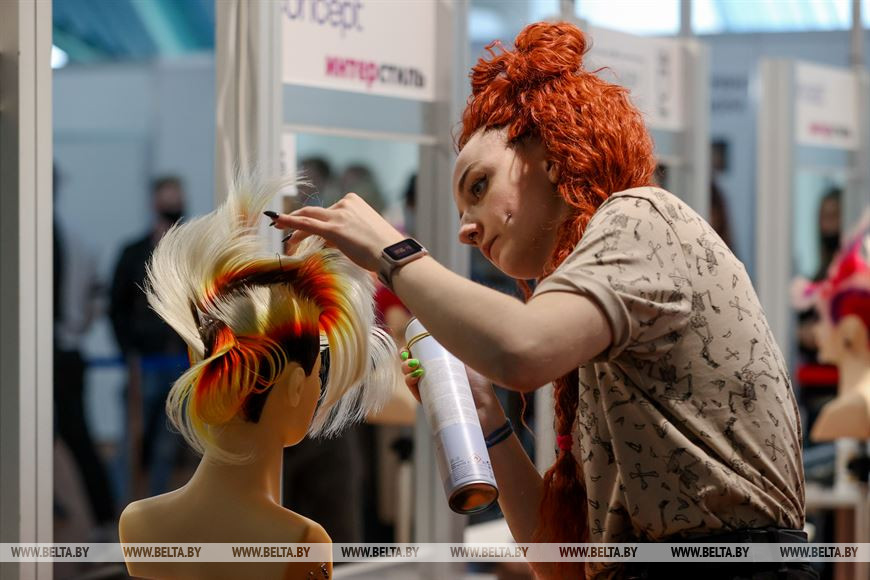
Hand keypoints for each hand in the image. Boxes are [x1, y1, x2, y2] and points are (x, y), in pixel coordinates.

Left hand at [270, 193, 404, 271]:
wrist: (393, 254)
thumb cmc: (385, 249)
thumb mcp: (365, 234)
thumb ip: (348, 232)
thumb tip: (333, 240)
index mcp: (354, 202)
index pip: (328, 212)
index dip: (315, 223)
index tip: (307, 232)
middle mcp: (345, 204)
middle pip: (314, 211)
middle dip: (296, 218)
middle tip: (281, 225)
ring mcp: (339, 215)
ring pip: (308, 217)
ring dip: (291, 225)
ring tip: (278, 231)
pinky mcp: (333, 229)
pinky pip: (306, 224)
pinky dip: (289, 221)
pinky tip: (276, 221)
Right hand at [400, 350, 506, 432]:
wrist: (485, 409)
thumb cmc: (481, 386)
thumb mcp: (473, 361)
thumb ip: (464, 348)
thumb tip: (455, 332)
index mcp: (441, 363)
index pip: (420, 352)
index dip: (412, 346)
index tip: (410, 343)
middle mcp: (433, 375)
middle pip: (411, 362)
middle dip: (405, 356)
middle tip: (408, 355)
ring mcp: (429, 389)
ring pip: (409, 375)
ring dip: (405, 367)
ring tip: (413, 365)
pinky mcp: (428, 402)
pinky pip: (414, 390)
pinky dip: (410, 381)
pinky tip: (414, 376)